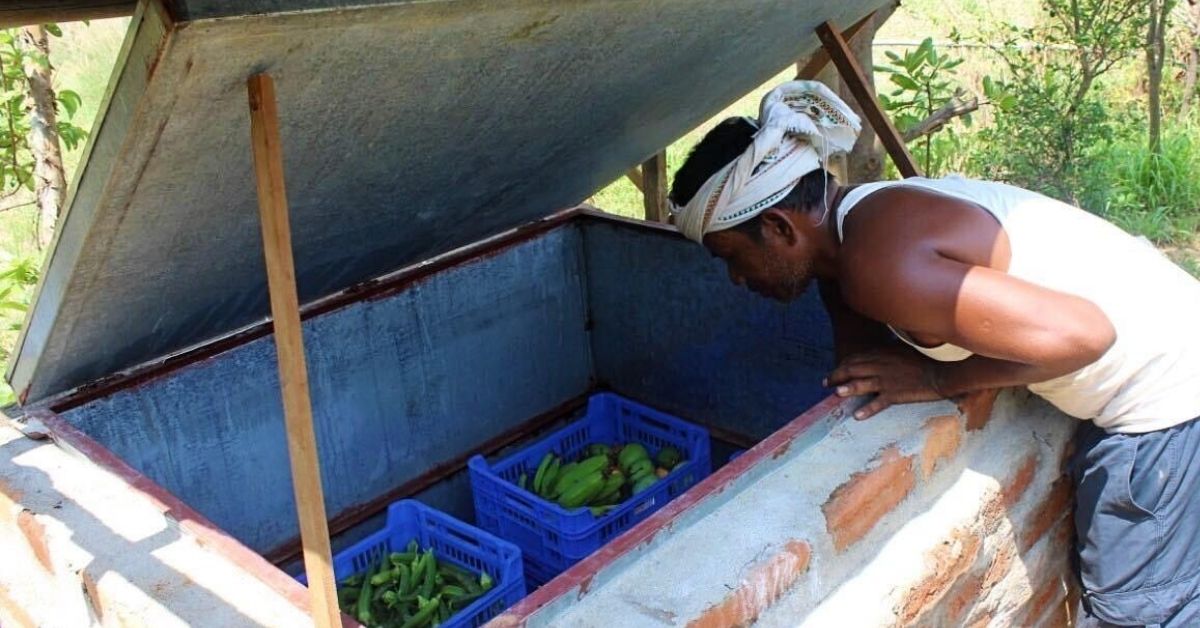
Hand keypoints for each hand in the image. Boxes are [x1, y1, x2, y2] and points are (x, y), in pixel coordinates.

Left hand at [825, 347, 947, 419]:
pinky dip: (867, 409)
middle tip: (826, 382)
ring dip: (848, 389)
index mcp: (883, 354)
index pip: (856, 358)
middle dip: (837, 375)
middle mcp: (881, 366)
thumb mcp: (903, 349)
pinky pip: (878, 403)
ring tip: (836, 394)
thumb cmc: (925, 360)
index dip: (842, 364)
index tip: (835, 370)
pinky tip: (857, 416)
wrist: (942, 372)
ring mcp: (888, 381)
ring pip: (862, 384)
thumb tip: (877, 354)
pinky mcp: (897, 394)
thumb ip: (887, 352)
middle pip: (853, 369)